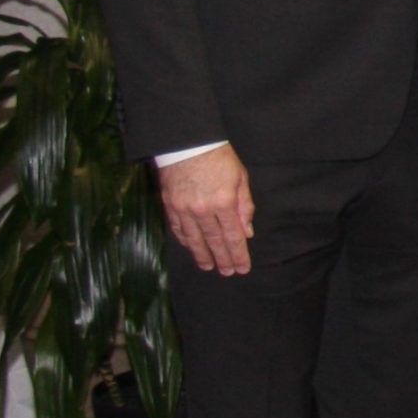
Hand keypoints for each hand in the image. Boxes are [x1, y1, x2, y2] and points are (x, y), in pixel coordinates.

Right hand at [160, 145, 255, 276]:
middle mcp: (203, 210)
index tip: (243, 267)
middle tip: (228, 273)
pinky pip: (179, 229)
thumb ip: (245, 206)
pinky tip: (191, 249)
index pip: (233, 236)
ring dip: (202, 255)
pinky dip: (186, 242)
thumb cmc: (219, 158)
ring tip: (209, 267)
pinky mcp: (170, 206)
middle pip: (214, 241)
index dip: (238, 254)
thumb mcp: (240, 177)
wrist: (187, 144)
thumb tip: (247, 232)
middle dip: (223, 259)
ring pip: (194, 240)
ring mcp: (184, 210)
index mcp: (224, 202)